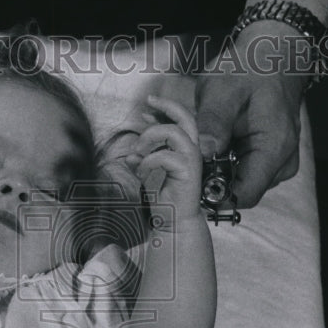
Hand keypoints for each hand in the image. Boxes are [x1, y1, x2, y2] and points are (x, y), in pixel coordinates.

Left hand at [125, 95, 202, 227]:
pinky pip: (164, 155)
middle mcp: (192, 151)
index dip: (164, 109)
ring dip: (149, 138)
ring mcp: (192, 160)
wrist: (173, 222)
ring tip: (137, 152)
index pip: (179, 120)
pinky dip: (148, 161)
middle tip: (147, 105)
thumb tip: (134, 146)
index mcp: (185, 149)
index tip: (147, 105)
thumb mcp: (149, 172)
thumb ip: (145, 156)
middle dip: (166, 106)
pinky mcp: (188, 171)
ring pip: (172, 132)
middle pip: (186, 117)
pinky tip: (141, 172)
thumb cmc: (163, 199)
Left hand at [195, 33, 307, 208]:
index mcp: (273, 148)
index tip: (187, 180)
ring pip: (237, 184)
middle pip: (238, 192)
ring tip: (196, 146)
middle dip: (208, 181)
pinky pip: (241, 172)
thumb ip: (212, 121)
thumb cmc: (249, 69)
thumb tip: (202, 152)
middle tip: (183, 158)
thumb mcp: (223, 88)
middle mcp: (280, 163)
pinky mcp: (268, 160)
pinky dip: (221, 163)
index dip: (212, 196)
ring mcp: (276, 163)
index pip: (243, 195)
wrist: (273, 57)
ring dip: (213, 172)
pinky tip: (209, 145)